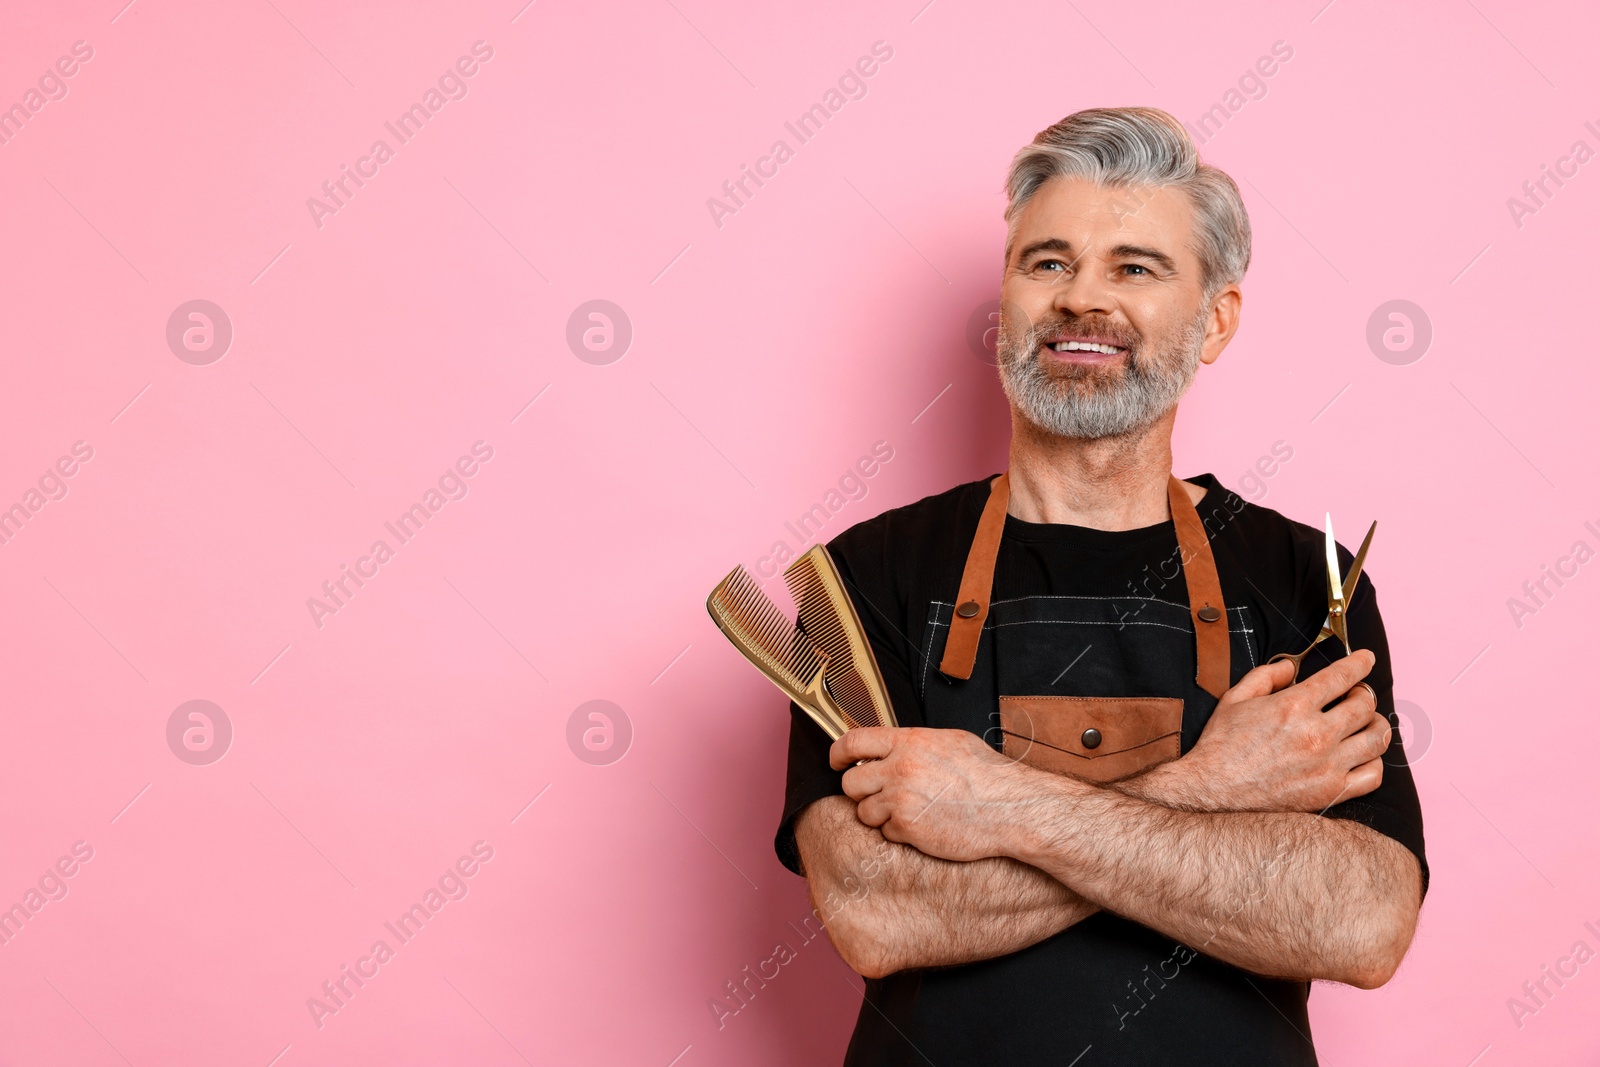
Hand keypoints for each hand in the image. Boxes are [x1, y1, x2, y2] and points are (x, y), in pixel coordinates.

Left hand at [830, 727, 1030, 862]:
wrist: (1009, 808)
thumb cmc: (987, 776)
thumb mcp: (950, 742)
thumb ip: (915, 744)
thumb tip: (892, 747)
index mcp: (908, 742)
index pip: (853, 741)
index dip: (838, 753)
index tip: (837, 761)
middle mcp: (899, 768)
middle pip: (850, 783)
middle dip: (861, 791)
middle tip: (880, 794)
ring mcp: (900, 800)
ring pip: (864, 812)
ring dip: (880, 815)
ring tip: (909, 812)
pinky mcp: (907, 829)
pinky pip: (886, 833)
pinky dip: (900, 833)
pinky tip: (924, 826)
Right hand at [1155, 650, 1389, 812]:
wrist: (1212, 791)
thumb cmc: (1221, 744)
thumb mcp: (1235, 698)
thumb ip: (1266, 675)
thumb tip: (1292, 666)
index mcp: (1293, 706)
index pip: (1341, 677)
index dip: (1359, 663)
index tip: (1367, 658)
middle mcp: (1316, 734)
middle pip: (1364, 705)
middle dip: (1365, 693)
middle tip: (1357, 694)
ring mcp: (1327, 766)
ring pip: (1376, 739)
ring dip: (1377, 724)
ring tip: (1368, 722)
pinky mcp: (1330, 792)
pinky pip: (1373, 775)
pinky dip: (1375, 761)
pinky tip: (1363, 755)